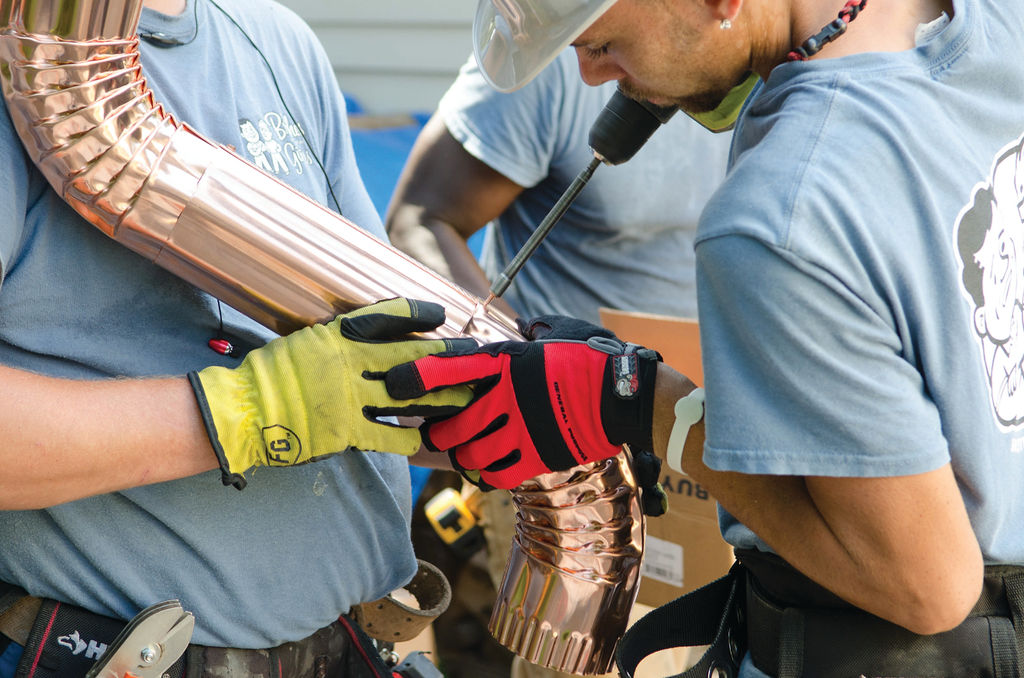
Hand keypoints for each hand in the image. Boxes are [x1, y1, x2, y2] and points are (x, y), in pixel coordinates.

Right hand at [189, 298, 473, 488]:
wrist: (242, 412)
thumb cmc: (269, 375)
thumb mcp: (306, 341)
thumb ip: (339, 337)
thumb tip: (368, 333)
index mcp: (338, 336)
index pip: (388, 317)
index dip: (418, 315)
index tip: (441, 314)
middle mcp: (349, 362)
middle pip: (411, 356)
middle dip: (447, 358)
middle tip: (475, 358)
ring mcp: (350, 397)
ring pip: (409, 397)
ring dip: (440, 399)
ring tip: (466, 399)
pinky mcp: (346, 430)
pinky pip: (388, 435)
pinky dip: (409, 439)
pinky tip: (425, 442)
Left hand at [385, 320, 659, 489]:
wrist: (625, 394)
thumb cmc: (592, 358)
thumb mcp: (557, 333)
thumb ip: (532, 332)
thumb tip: (524, 326)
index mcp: (506, 362)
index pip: (448, 369)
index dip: (416, 378)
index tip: (394, 384)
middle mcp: (505, 398)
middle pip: (449, 425)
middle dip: (433, 432)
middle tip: (428, 433)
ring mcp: (519, 430)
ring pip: (468, 455)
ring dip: (458, 456)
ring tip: (459, 452)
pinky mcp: (536, 456)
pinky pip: (495, 474)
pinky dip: (484, 474)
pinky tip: (484, 469)